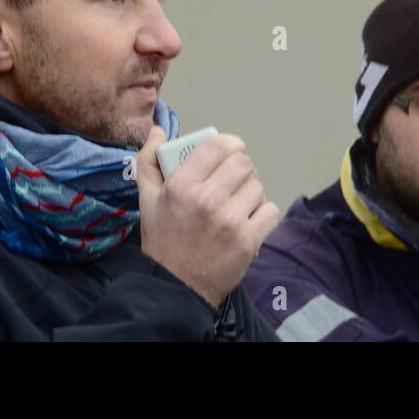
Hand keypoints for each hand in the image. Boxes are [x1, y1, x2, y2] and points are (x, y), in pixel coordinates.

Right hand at [136, 126, 280, 309]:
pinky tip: (247, 222)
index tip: (229, 152)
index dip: (229, 145)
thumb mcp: (147, 200)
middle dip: (240, 170)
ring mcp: (230, 221)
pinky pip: (271, 211)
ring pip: (258, 186)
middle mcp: (207, 200)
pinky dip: (263, 215)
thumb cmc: (164, 242)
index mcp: (182, 185)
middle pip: (244, 163)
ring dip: (250, 193)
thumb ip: (149, 161)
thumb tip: (159, 130)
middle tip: (232, 182)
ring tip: (235, 206)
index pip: (219, 145)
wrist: (175, 288)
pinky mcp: (248, 240)